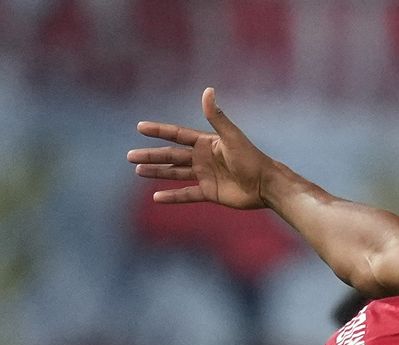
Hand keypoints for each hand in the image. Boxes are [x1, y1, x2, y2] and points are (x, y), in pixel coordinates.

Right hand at [127, 87, 272, 208]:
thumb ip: (217, 117)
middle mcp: (204, 158)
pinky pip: (187, 194)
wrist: (266, 185)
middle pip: (172, 155)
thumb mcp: (232, 137)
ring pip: (175, 173)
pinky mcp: (210, 192)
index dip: (159, 131)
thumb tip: (207, 90)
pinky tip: (157, 197)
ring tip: (138, 170)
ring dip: (157, 172)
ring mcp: (206, 176)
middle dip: (151, 155)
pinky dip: (172, 196)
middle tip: (129, 156)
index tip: (140, 127)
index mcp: (207, 143)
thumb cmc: (252, 159)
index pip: (178, 135)